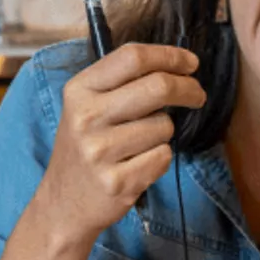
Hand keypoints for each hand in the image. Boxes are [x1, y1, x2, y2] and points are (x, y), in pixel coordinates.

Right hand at [30, 43, 206, 245]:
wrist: (63, 203)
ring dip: (164, 133)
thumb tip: (177, 64)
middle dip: (188, 89)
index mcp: (79, 90)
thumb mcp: (86, 106)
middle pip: (158, 87)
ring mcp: (99, 152)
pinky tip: (138, 165)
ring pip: (164, 126)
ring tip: (140, 144)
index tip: (190, 63)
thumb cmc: (85, 147)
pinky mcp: (116, 182)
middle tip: (197, 95)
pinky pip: (163, 157)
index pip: (133, 57)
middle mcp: (86, 117)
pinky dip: (160, 159)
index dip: (170, 56)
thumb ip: (121, 82)